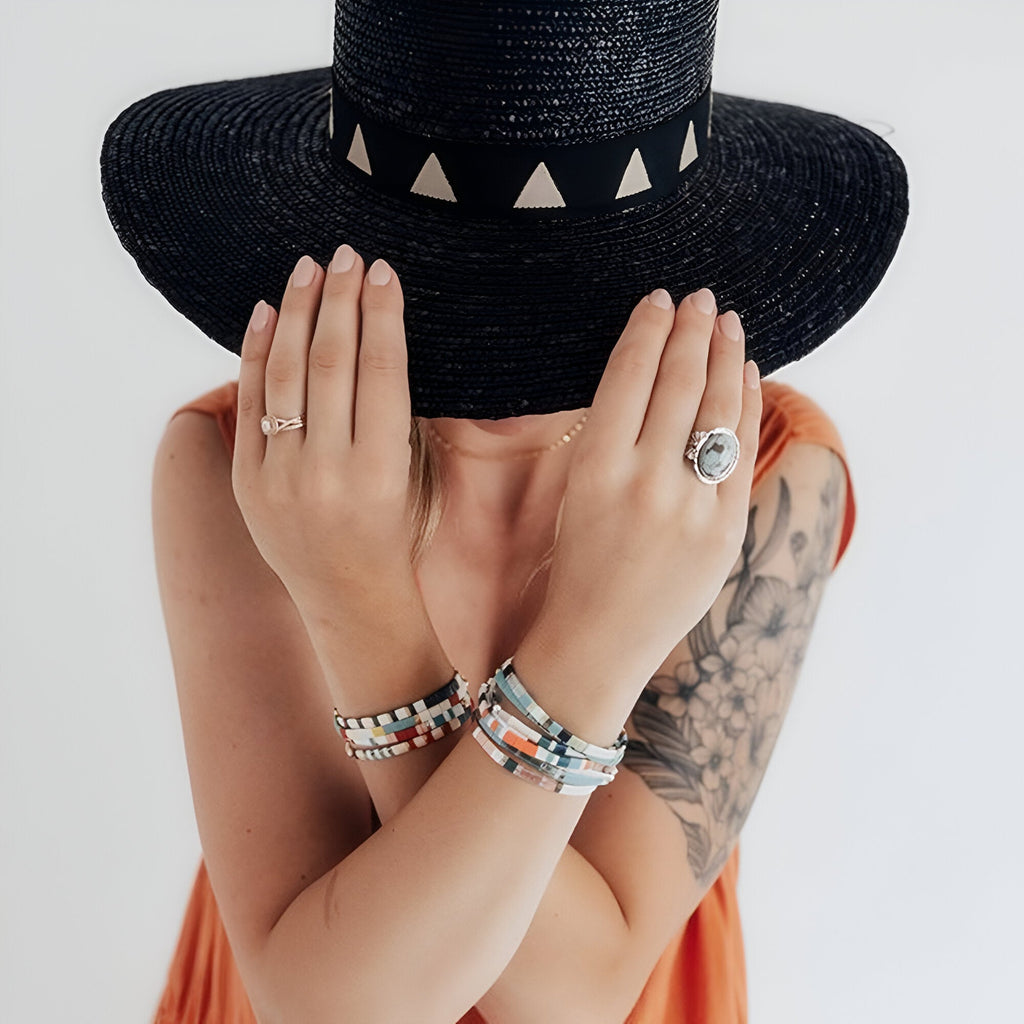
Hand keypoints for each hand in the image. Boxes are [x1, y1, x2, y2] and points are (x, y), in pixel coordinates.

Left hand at [232, 248, 416, 609]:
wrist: (348, 595)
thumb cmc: (392, 532)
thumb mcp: (406, 474)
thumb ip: (388, 412)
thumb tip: (371, 332)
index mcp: (381, 472)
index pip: (381, 373)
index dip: (382, 316)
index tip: (383, 272)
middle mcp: (328, 473)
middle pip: (333, 364)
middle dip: (341, 301)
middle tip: (347, 256)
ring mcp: (281, 478)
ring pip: (287, 375)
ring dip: (300, 314)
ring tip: (310, 270)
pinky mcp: (247, 481)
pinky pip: (249, 403)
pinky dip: (257, 353)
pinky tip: (270, 312)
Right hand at [528, 288, 761, 690]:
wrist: (598, 643)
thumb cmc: (575, 566)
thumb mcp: (577, 492)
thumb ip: (614, 436)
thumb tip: (656, 377)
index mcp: (595, 467)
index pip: (629, 375)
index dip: (648, 330)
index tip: (659, 300)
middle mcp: (645, 481)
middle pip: (679, 383)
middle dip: (692, 331)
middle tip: (701, 298)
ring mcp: (693, 507)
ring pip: (718, 410)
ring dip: (726, 357)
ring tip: (728, 323)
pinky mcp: (726, 530)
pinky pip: (742, 452)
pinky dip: (746, 407)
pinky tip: (746, 376)